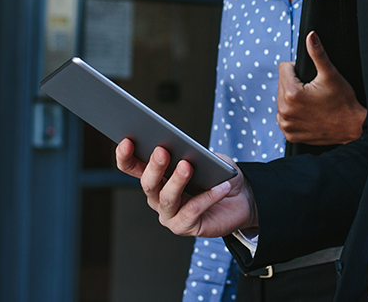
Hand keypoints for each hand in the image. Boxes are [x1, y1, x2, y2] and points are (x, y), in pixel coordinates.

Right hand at [115, 138, 256, 237]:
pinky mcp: (185, 227)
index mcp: (157, 177)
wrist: (242, 198)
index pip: (133, 167)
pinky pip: (192, 211)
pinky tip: (220, 187)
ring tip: (187, 165)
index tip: (127, 141)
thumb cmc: (219, 175)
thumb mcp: (209, 158)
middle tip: (162, 151)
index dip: (125, 156)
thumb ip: (196, 154)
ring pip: (166, 198)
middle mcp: (157, 197)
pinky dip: (207, 197)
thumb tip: (185, 151)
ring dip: (177, 181)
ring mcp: (169, 214)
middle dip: (154, 167)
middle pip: (148, 184)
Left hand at [277, 31, 366, 144]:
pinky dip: (294, 114)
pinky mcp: (290, 134)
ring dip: (292, 99)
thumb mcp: (331, 74)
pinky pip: (285, 118)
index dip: (297, 68)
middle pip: (281, 84)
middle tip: (314, 90)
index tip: (311, 76)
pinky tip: (308, 113)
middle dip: (294, 84)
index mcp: (292, 93)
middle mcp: (284, 111)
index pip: (283, 68)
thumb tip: (310, 35)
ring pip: (282, 101)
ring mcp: (286, 124)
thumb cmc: (344, 101)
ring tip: (312, 102)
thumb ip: (318, 53)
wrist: (353, 127)